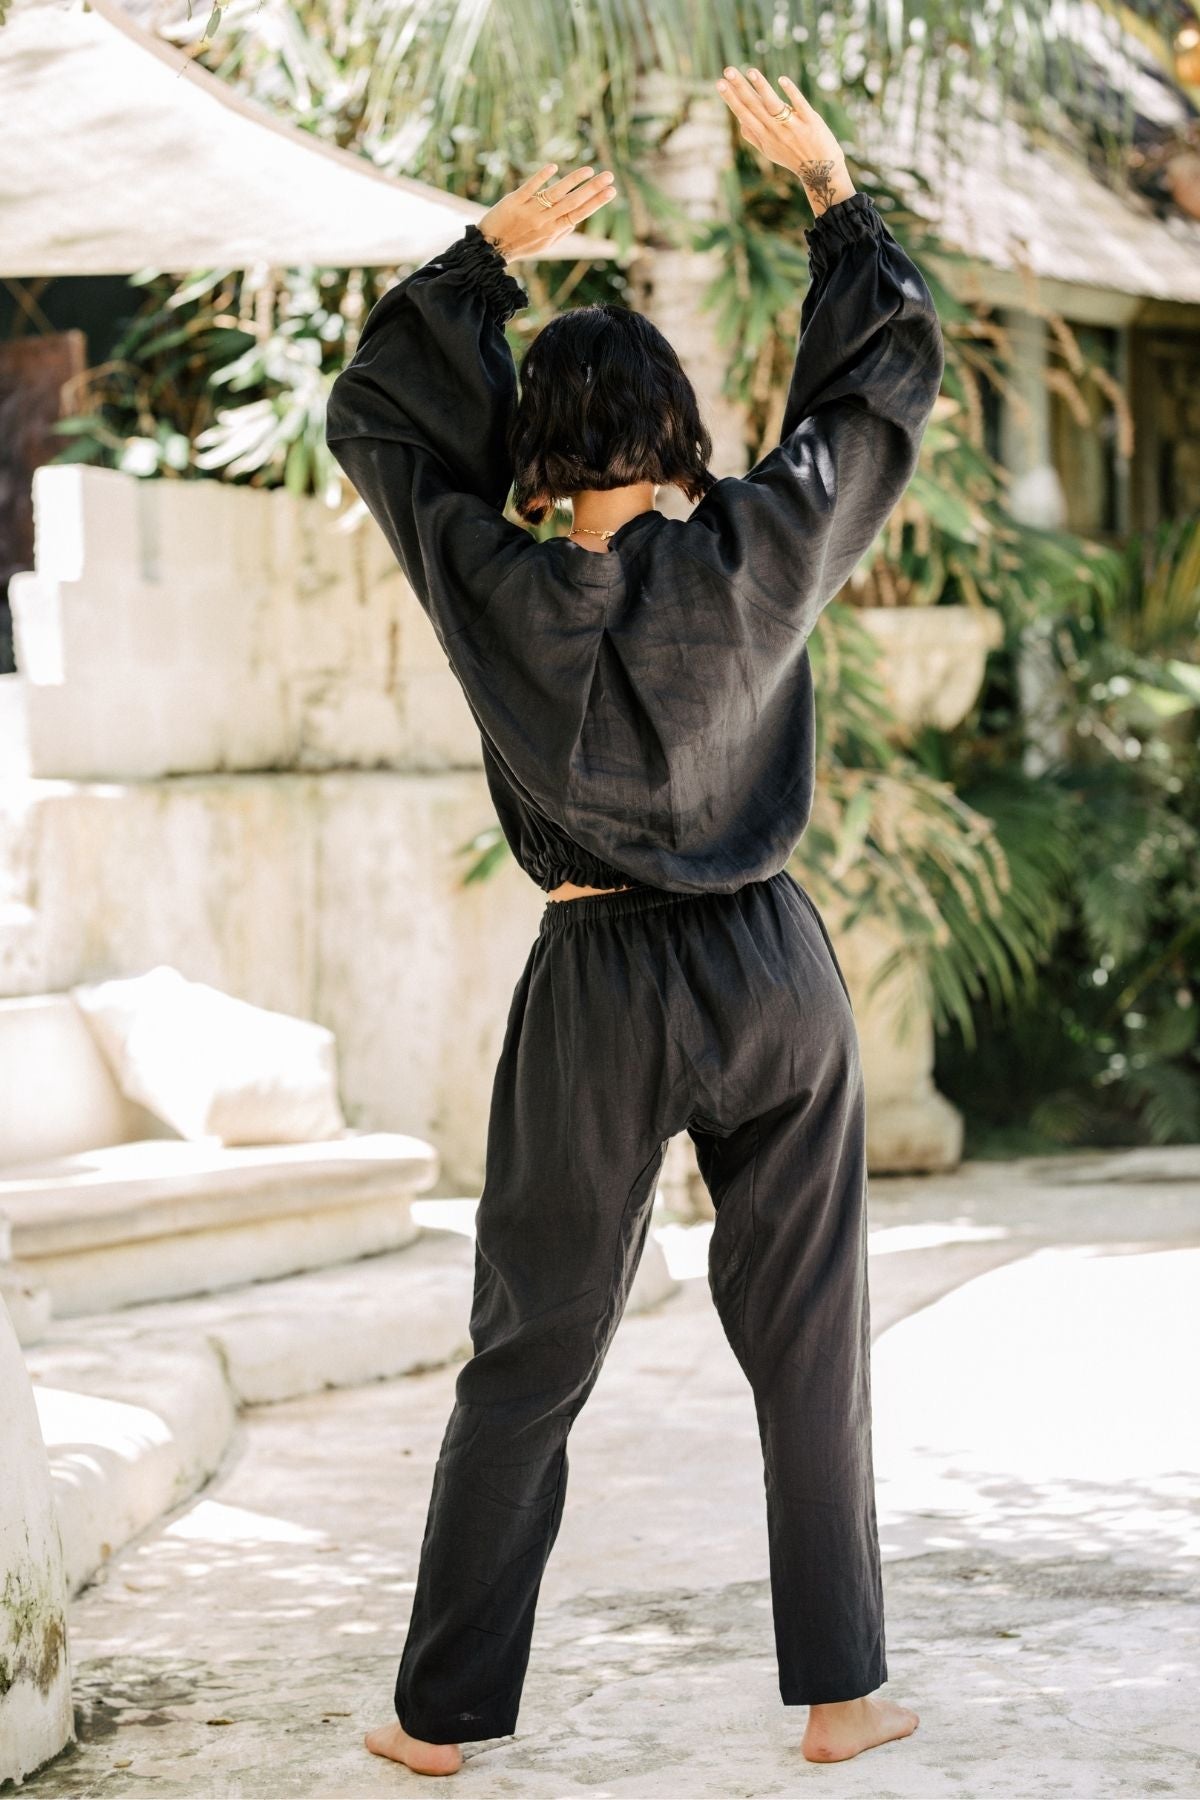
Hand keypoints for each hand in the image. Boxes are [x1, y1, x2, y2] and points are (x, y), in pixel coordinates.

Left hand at [478, 163, 617, 262]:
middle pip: (573, 203)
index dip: (596, 203)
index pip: (580, 214)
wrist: (490, 248)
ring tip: (590, 169)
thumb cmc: (521, 245)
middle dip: (593, 189)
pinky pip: (530, 187)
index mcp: (553, 231)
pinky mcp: (514, 201)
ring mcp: (530, 211)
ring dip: (573, 180)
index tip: (612, 191)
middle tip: (609, 175)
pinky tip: (554, 166)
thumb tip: (577, 219)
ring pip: (555, 193)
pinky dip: (542, 177)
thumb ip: (561, 232)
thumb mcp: (544, 245)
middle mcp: (544, 221)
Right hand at [716, 67, 855, 214]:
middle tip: (727, 70)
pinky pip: (799, 104)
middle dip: (740, 88)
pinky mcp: (810, 121)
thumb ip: (754, 137)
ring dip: (762, 87)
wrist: (821, 170)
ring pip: (773, 104)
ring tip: (750, 71)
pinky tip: (781, 80)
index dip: (731, 99)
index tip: (719, 83)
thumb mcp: (770, 152)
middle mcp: (774, 131)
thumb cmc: (793, 157)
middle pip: (754, 106)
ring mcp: (792, 126)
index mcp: (763, 136)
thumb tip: (740, 121)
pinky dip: (790, 92)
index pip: (743, 114)